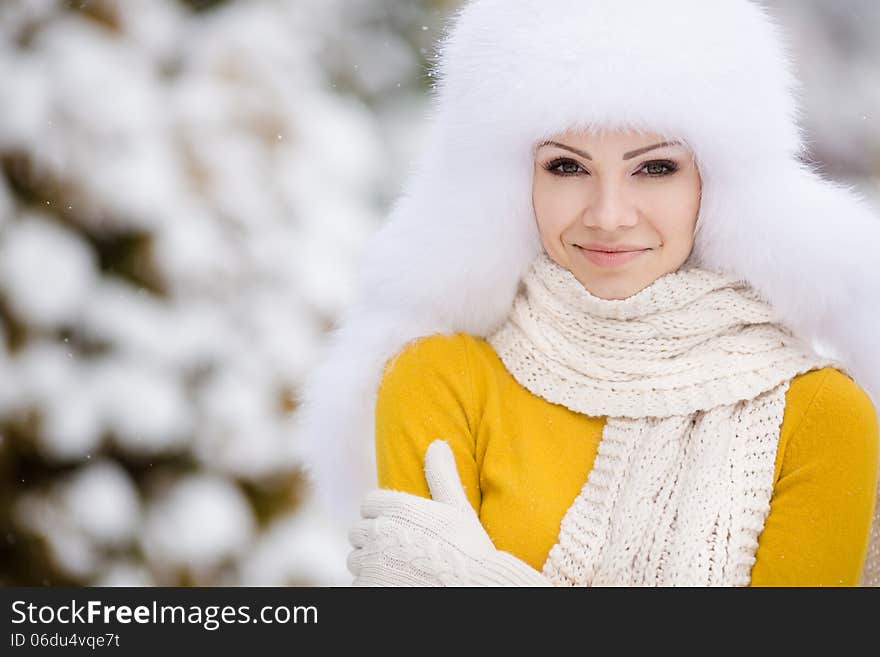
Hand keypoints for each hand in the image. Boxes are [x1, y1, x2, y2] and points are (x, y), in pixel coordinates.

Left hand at [347, 439, 550, 585]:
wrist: (471, 589)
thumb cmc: (468, 552)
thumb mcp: (458, 509)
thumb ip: (442, 475)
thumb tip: (437, 444)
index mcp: (398, 508)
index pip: (369, 503)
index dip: (382, 514)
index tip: (399, 526)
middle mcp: (378, 532)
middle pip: (359, 531)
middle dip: (374, 539)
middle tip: (399, 550)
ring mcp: (369, 563)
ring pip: (356, 559)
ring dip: (369, 564)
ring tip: (397, 570)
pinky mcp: (365, 587)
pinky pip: (358, 584)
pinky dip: (370, 585)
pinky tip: (394, 585)